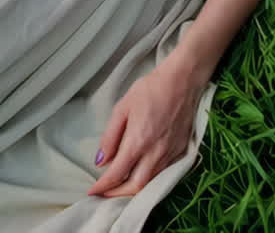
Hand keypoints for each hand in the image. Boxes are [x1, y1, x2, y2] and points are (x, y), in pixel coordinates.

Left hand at [87, 52, 206, 198]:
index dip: (103, 186)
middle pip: (135, 187)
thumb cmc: (150, 89)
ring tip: (120, 186)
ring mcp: (170, 154)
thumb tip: (101, 160)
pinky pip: (162, 173)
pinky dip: (149, 179)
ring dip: (133, 189)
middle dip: (117, 195)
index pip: (117, 174)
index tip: (92, 192)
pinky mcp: (181, 151)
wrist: (183, 80)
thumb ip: (110, 136)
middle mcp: (155, 153)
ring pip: (150, 183)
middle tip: (105, 193)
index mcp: (138, 141)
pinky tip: (141, 173)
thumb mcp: (123, 107)